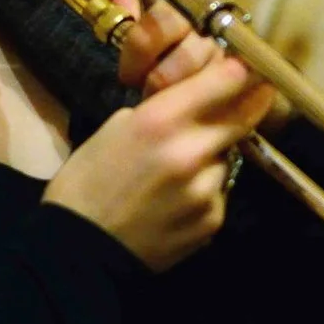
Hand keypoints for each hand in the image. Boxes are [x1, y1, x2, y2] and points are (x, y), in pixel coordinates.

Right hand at [44, 50, 273, 269]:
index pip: (227, 80)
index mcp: (161, 120)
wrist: (79, 251)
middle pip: (244, 115)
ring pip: (228, 157)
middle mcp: (191, 150)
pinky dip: (205, 191)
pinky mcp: (212, 221)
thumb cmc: (86, 182)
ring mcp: (206, 189)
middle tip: (240, 103)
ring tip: (182, 170)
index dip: (237, 73)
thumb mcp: (115, 128)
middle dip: (243, 106)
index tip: (240, 72)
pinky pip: (219, 193)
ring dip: (214, 155)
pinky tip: (176, 202)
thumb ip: (160, 110)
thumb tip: (192, 99)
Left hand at [61, 0, 218, 95]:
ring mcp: (227, 35)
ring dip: (159, 78)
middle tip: (128, 74)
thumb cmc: (161, 61)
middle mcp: (207, 2)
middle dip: (141, 48)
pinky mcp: (248, 69)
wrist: (202, 104)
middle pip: (169, 16)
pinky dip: (187, 95)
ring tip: (151, 91)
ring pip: (186, 55)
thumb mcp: (129, 28)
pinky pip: (209, 82)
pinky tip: (179, 100)